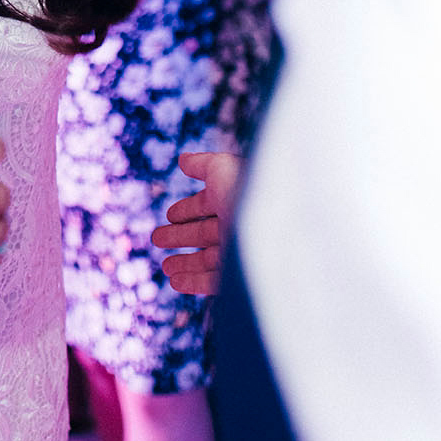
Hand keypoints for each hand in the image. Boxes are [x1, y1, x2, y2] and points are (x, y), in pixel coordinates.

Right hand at [151, 151, 242, 295]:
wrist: (283, 232)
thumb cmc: (253, 193)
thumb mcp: (222, 170)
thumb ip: (201, 164)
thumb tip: (182, 159)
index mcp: (236, 197)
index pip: (207, 204)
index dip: (187, 209)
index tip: (169, 215)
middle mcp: (240, 225)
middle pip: (205, 232)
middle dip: (180, 235)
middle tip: (157, 238)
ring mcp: (242, 253)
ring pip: (208, 259)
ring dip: (184, 263)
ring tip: (165, 266)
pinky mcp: (242, 278)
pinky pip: (214, 282)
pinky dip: (193, 281)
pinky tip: (174, 282)